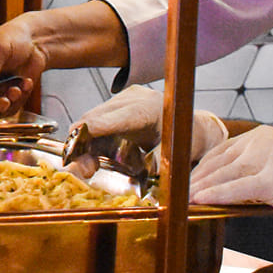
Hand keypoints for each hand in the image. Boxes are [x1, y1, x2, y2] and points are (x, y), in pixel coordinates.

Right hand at [74, 88, 228, 162]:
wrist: (196, 127)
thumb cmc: (190, 138)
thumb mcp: (179, 152)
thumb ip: (160, 160)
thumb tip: (143, 172)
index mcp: (147, 108)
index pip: (111, 117)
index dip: (91, 130)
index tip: (75, 146)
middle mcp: (131, 100)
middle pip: (93, 119)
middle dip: (82, 145)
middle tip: (86, 171)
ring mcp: (122, 103)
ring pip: (90, 123)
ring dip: (85, 147)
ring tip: (90, 169)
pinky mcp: (117, 110)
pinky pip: (96, 127)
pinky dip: (92, 145)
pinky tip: (97, 161)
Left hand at [188, 125, 272, 226]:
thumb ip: (255, 169)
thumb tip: (225, 186)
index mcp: (264, 135)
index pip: (222, 150)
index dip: (201, 167)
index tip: (187, 180)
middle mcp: (264, 141)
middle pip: (219, 161)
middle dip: (196, 179)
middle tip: (178, 193)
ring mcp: (270, 158)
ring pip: (225, 174)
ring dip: (201, 188)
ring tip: (183, 200)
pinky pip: (238, 188)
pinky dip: (216, 195)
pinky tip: (201, 201)